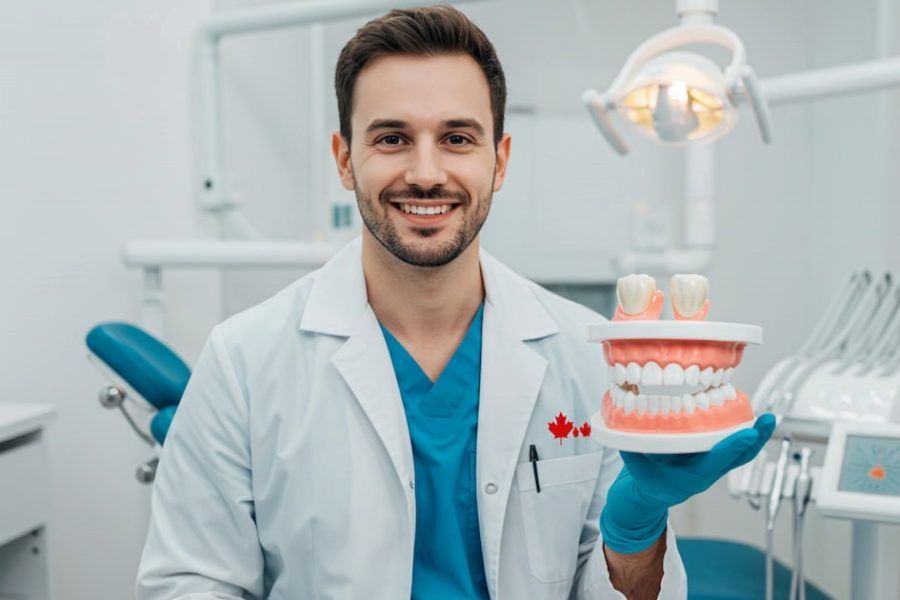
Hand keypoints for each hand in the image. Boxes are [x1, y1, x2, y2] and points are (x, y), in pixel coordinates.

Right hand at [600, 414, 775, 552]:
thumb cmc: (644, 481)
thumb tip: (627, 426)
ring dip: (755, 436)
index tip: (750, 432)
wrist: (648, 496)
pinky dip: (743, 434)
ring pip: (740, 453)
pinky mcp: (711, 459)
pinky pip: (732, 448)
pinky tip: (749, 417)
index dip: (734, 446)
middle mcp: (706, 472)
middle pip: (738, 457)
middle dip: (755, 439)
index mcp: (690, 477)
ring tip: (768, 418)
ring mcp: (711, 466)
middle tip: (769, 420)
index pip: (716, 461)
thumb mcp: (634, 465)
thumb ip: (633, 447)